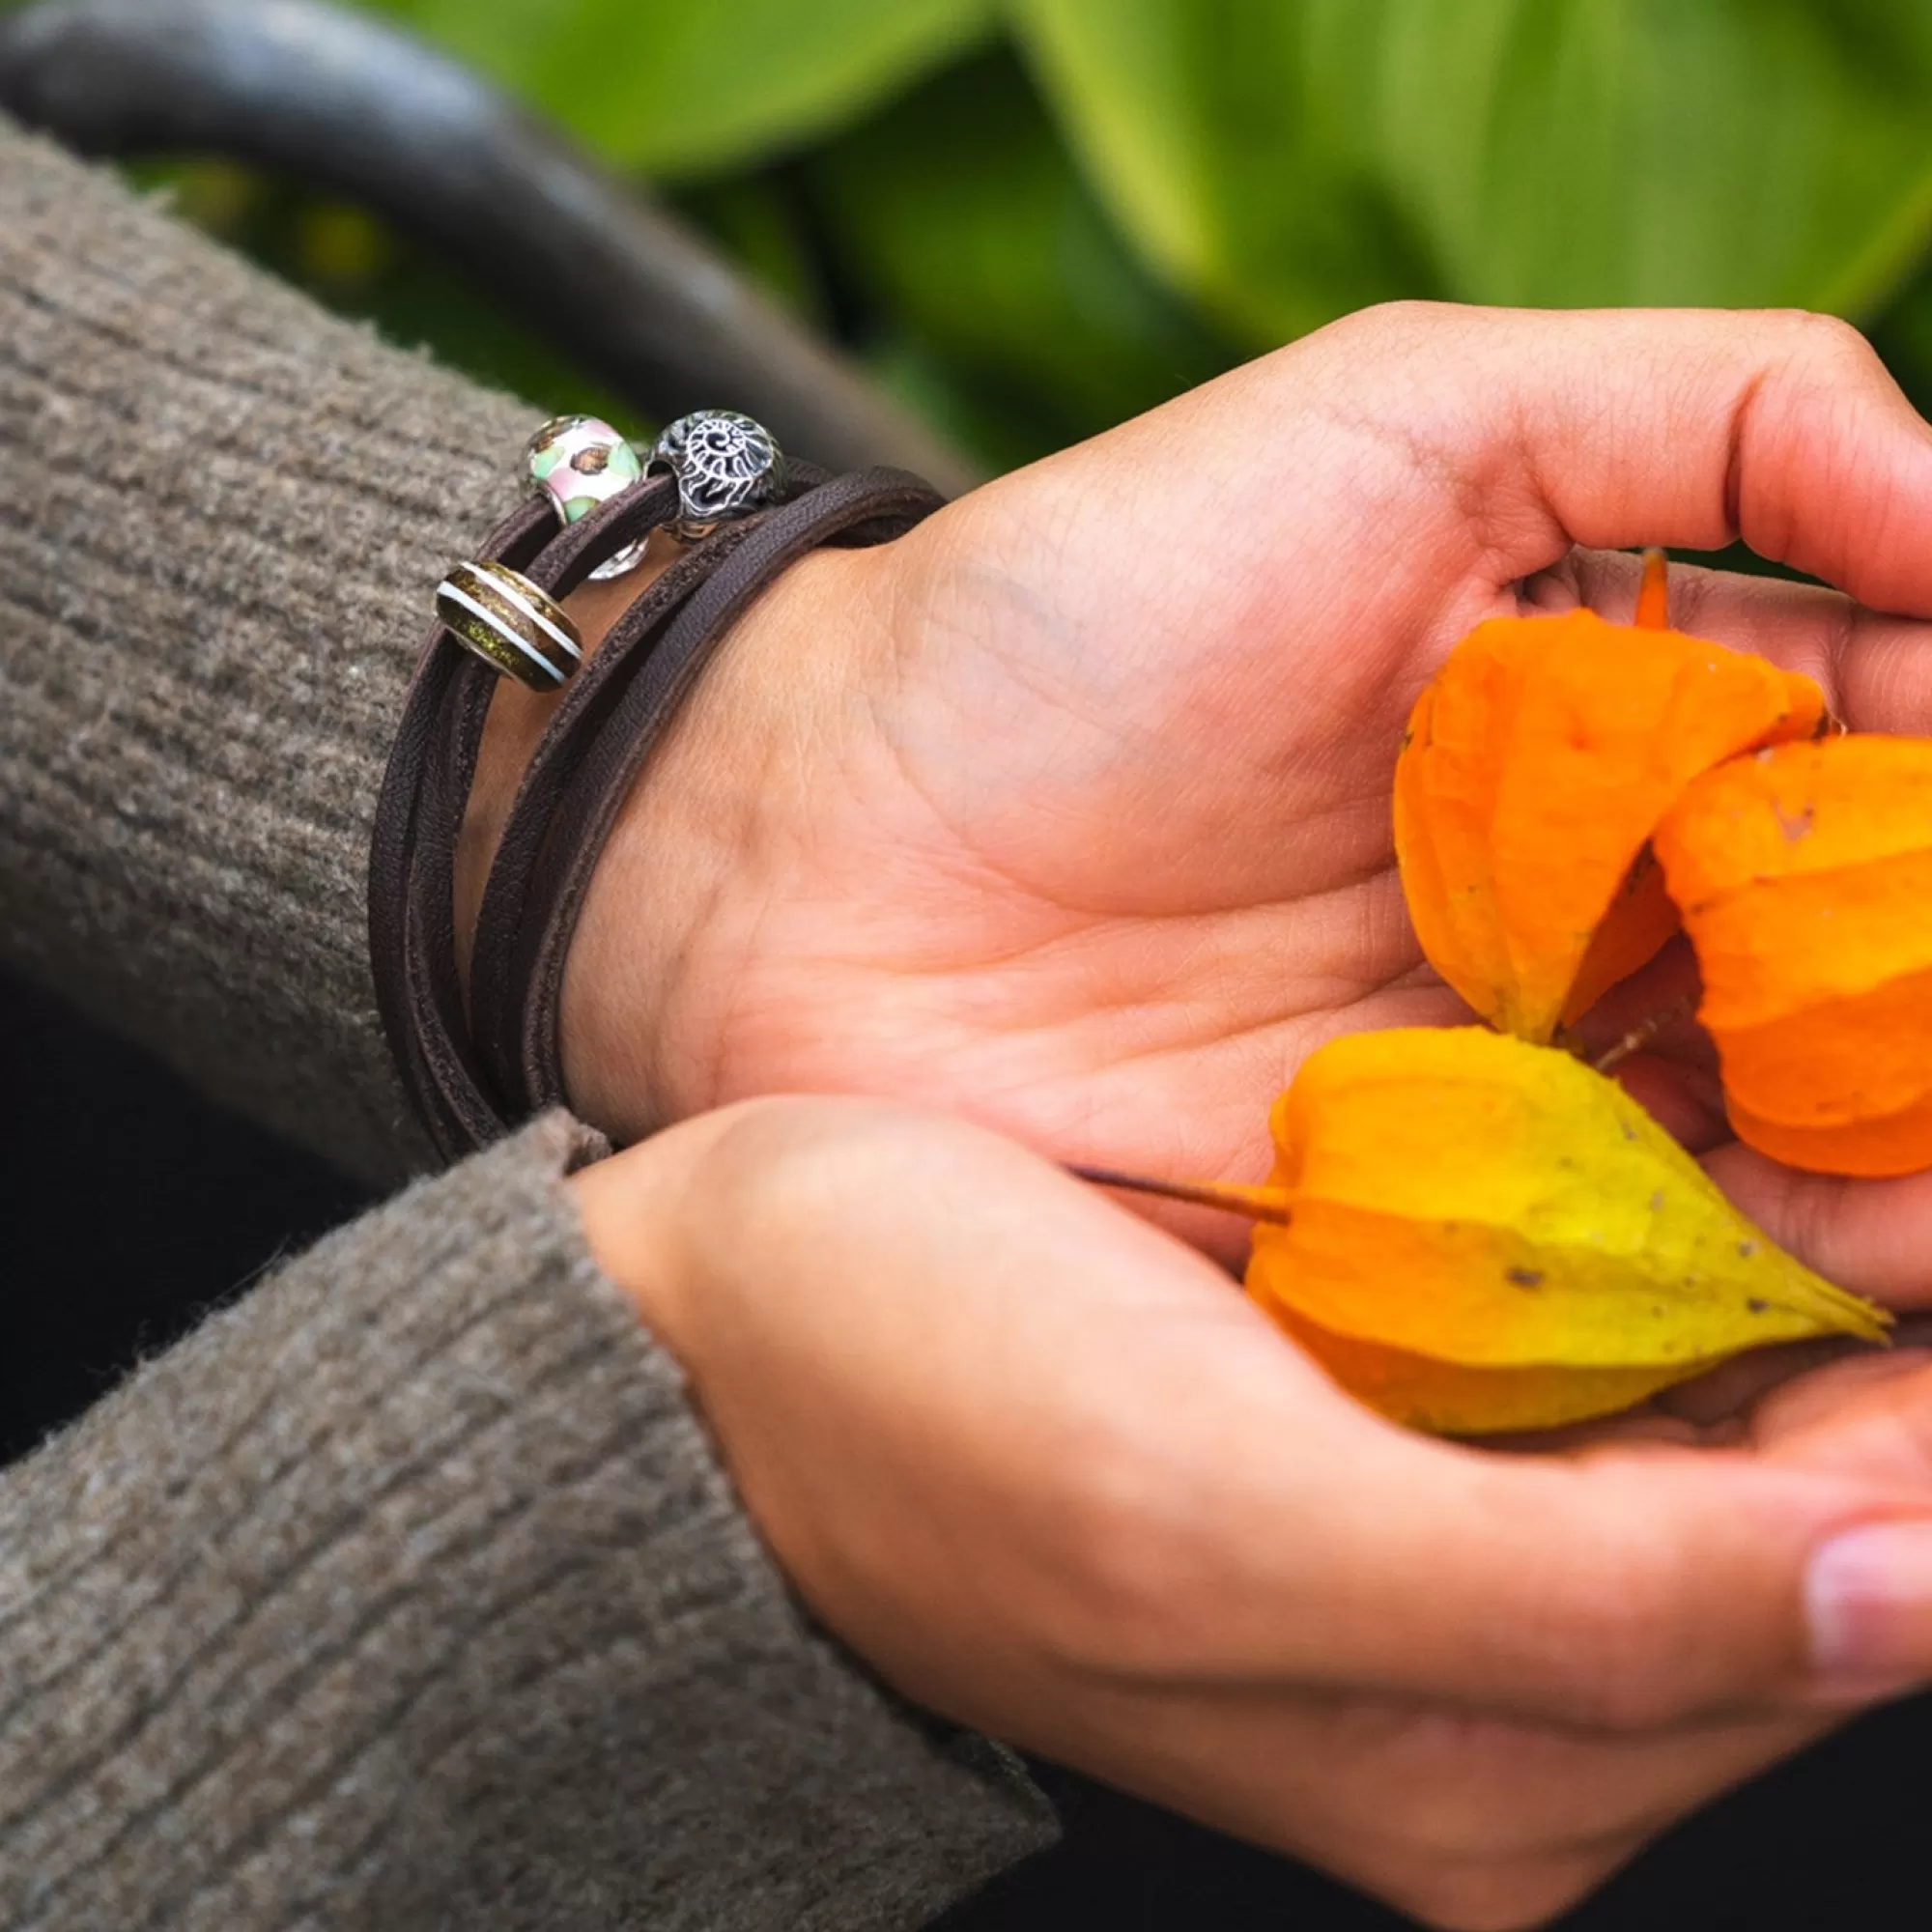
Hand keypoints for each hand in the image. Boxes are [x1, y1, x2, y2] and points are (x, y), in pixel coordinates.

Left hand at [546, 303, 1931, 1279]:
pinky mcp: (1402, 1244)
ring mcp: (1492, 1099)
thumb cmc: (1079, 612)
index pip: (1878, 778)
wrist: (808, 848)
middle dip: (1916, 1028)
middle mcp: (1576, 925)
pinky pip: (1609, 1292)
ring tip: (1915, 1217)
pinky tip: (1816, 1302)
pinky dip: (1730, 1305)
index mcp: (1608, 730)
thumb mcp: (1397, 420)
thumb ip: (1701, 418)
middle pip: (1840, 994)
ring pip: (1766, 1165)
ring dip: (1880, 1196)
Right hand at [571, 1097, 1931, 1930]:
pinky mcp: (1377, 1450)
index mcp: (1489, 1767)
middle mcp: (1503, 1701)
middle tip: (1893, 1083)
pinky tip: (1673, 1129)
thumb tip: (1916, 1599)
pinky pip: (1611, 1370)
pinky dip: (1677, 1247)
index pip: (1864, 1600)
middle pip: (1830, 1531)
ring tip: (1831, 1083)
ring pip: (1734, 1436)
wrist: (715, 1349)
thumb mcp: (1214, 1515)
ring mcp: (1445, 1569)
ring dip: (1801, 1273)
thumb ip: (1572, 1604)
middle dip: (1891, 1335)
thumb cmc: (914, 1399)